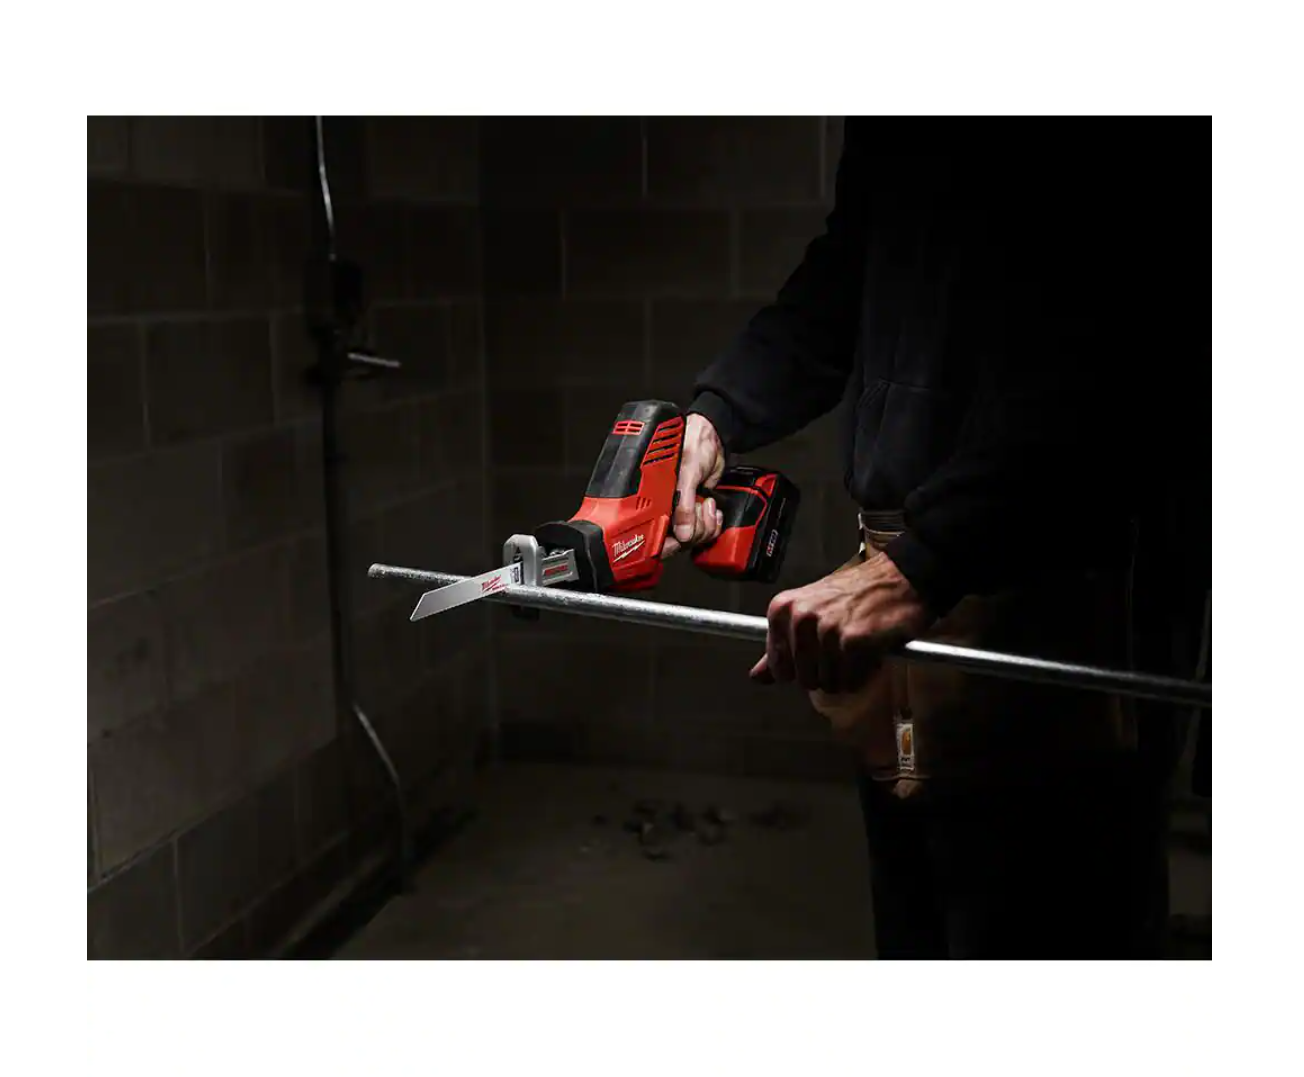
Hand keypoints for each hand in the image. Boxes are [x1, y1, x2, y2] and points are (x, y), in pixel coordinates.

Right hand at [661, 413, 726, 558]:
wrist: (713, 438)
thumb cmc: (691, 443)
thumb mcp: (687, 472)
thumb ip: (683, 504)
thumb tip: (681, 532)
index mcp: (653, 499)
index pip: (655, 535)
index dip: (668, 542)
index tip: (681, 537)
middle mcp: (665, 508)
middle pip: (677, 540)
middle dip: (694, 530)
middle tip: (698, 509)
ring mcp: (682, 511)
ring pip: (692, 537)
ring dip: (706, 525)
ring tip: (707, 504)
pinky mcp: (696, 511)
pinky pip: (704, 530)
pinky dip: (712, 524)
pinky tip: (712, 510)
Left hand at [750, 552, 933, 692]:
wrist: (900, 578)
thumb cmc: (857, 594)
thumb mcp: (810, 611)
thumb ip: (782, 646)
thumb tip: (757, 677)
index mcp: (782, 609)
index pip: (779, 668)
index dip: (802, 667)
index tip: (818, 652)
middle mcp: (800, 618)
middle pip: (804, 680)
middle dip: (827, 672)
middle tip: (843, 648)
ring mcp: (826, 630)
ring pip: (828, 684)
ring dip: (846, 674)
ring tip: (857, 647)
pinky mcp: (852, 642)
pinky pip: (850, 681)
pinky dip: (863, 674)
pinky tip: (870, 650)